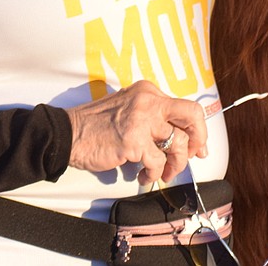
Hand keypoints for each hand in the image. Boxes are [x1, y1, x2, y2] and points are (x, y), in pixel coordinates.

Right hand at [64, 80, 207, 183]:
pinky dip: (153, 174)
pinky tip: (143, 176)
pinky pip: (156, 162)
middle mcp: (149, 101)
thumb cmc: (97, 125)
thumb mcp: (129, 108)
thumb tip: (178, 138)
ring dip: (174, 165)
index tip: (198, 147)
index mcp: (148, 91)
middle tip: (192, 157)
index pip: (185, 107)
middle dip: (198, 139)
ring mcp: (141, 120)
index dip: (197, 129)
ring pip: (177, 144)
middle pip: (191, 115)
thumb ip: (152, 116)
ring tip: (163, 173)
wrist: (70, 133)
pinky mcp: (133, 141)